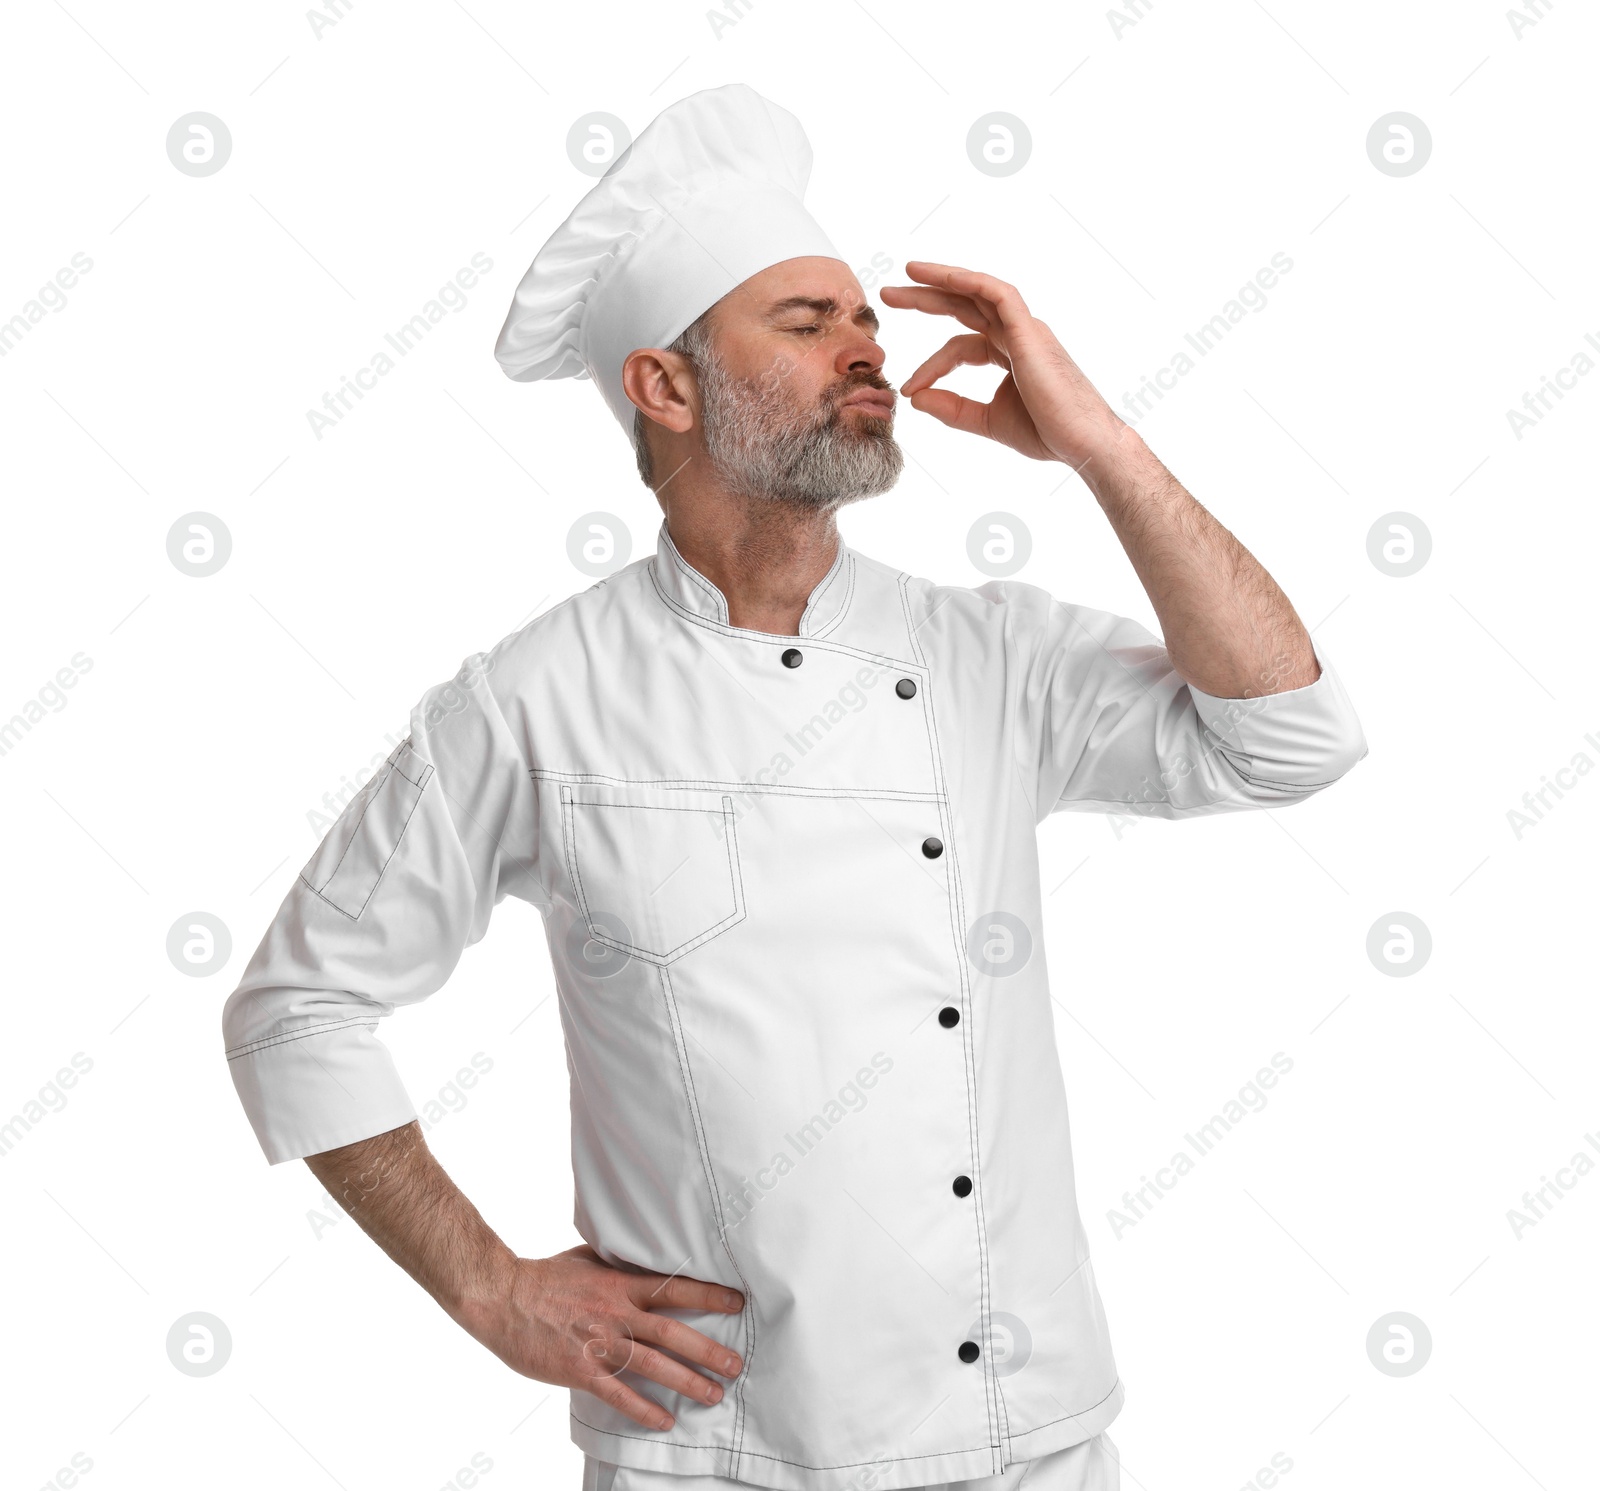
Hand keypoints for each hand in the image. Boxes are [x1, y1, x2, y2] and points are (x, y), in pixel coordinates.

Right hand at [452, 1244, 744, 1431]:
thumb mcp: (589, 1258)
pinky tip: (664, 1420)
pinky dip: (643, 1409)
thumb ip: (620, 1263)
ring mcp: (599, 1343)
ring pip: (652, 1366)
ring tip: (714, 1394)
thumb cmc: (545, 1276)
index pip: (674, 1288)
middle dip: (708, 1350)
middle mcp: (616, 1313)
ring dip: (687, 1381)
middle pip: (672, 1333)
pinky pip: (618, 1394)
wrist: (502, 1298)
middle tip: (736, 1364)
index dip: (709, 1295)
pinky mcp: (580, 1370)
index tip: (737, 1302)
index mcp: (620, 1283)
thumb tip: (646, 1257)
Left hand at [880, 261, 1126, 468]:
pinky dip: (969, 281)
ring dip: (941, 280)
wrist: (1081, 443)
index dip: (930, 365)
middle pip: (964, 306)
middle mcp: (1017, 334)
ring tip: (906, 273)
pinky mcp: (1030, 330)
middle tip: (887, 294)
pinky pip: (998, 293)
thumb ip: (953, 409)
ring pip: (978, 291)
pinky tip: (942, 278)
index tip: (909, 388)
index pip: (959, 347)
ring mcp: (1025, 328)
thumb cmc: (1047, 433)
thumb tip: (916, 399)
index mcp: (1009, 353)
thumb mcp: (987, 421)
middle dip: (925, 298)